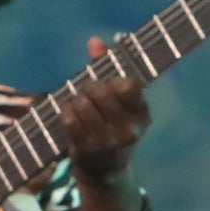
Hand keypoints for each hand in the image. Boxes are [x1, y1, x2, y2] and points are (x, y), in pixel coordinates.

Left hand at [61, 38, 150, 199]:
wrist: (106, 170)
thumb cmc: (113, 125)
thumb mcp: (120, 101)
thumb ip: (108, 66)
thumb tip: (93, 41)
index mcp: (142, 115)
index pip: (128, 85)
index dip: (113, 81)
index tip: (110, 86)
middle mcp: (128, 130)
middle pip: (101, 91)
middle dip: (90, 87)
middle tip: (89, 93)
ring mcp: (107, 142)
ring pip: (83, 104)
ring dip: (77, 99)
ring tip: (80, 104)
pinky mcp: (86, 150)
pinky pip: (69, 119)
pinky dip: (67, 112)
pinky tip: (71, 115)